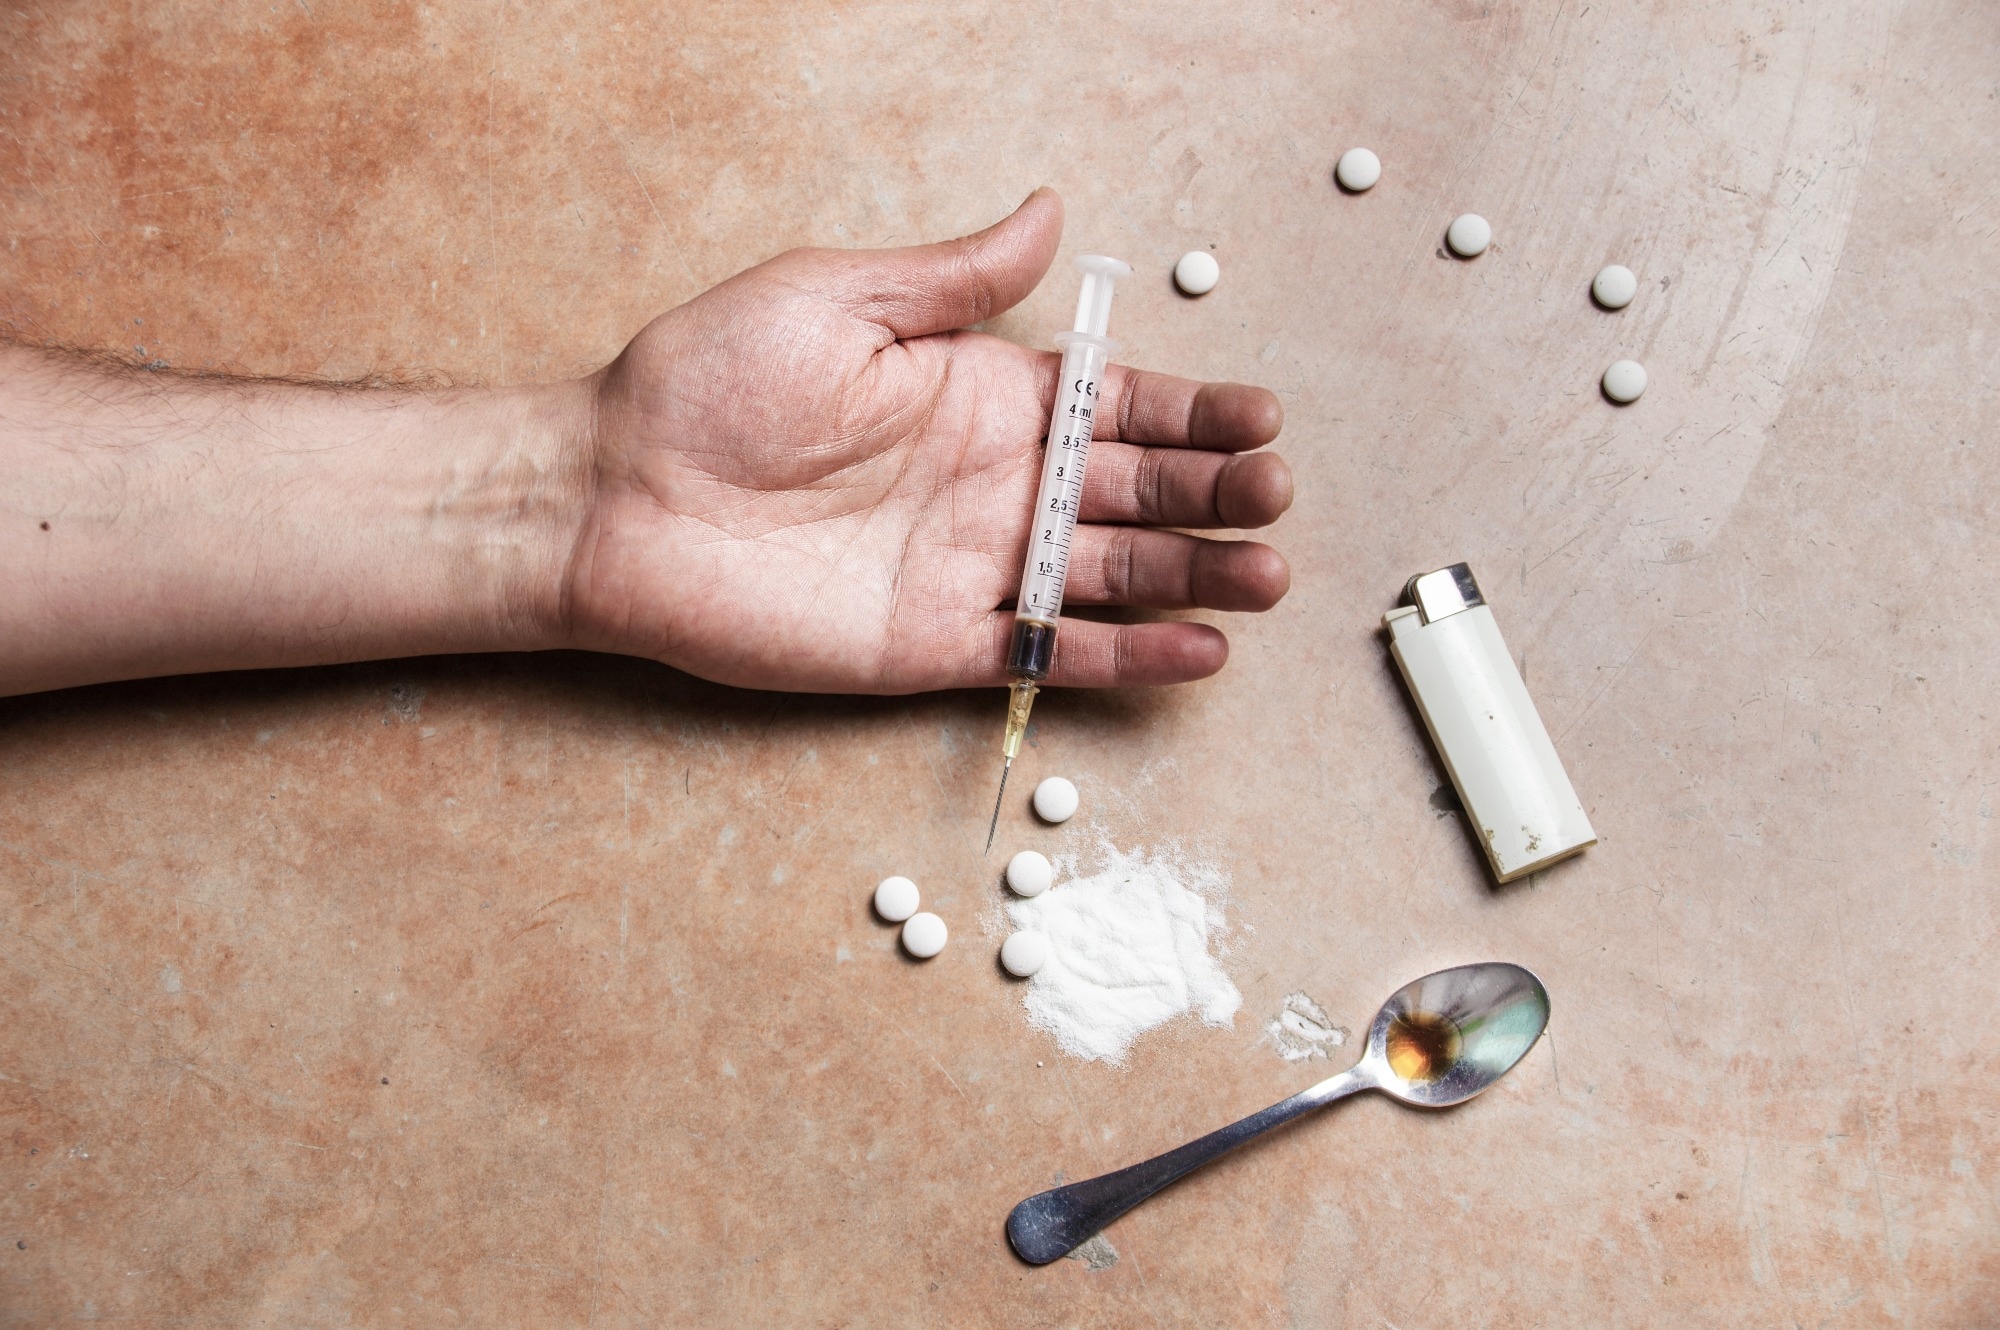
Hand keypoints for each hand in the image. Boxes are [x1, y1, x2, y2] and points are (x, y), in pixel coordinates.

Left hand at [571, 189, 1292, 692]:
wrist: (612, 495)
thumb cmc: (704, 383)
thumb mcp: (833, 297)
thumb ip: (951, 277)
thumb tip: (1049, 215)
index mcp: (977, 394)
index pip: (1115, 404)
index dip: (1192, 413)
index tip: (1258, 418)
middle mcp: (989, 482)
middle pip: (1132, 492)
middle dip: (1213, 494)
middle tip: (1272, 495)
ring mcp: (968, 568)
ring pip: (1109, 576)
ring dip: (1193, 578)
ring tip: (1264, 577)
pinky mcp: (933, 645)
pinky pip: (1048, 653)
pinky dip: (1124, 656)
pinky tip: (1195, 651)